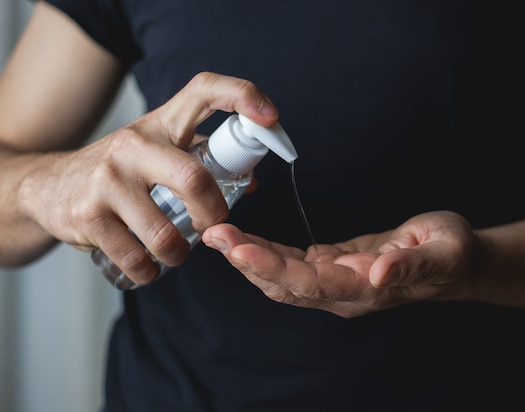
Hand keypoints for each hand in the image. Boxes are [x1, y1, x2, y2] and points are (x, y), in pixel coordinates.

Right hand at [18, 72, 278, 284]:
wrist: (47, 186)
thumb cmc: (119, 170)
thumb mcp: (157, 152)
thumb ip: (202, 159)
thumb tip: (251, 180)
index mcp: (159, 124)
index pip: (203, 91)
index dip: (242, 96)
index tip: (270, 117)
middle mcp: (133, 145)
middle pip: (195, 179)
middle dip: (215, 216)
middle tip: (213, 226)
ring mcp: (107, 179)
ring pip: (167, 234)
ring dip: (180, 254)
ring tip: (175, 252)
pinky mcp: (88, 215)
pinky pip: (138, 259)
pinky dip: (151, 271)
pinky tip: (148, 265)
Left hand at [202, 211, 475, 317]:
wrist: (455, 260)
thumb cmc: (452, 253)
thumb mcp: (443, 252)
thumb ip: (411, 266)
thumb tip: (379, 275)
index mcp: (365, 290)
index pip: (309, 284)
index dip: (272, 268)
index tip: (239, 248)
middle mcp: (344, 292)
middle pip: (284, 284)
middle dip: (246, 260)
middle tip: (214, 233)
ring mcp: (336, 282)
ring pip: (281, 277)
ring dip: (248, 257)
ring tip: (219, 234)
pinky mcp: (334, 267)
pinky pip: (292, 264)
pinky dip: (265, 252)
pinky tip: (244, 238)